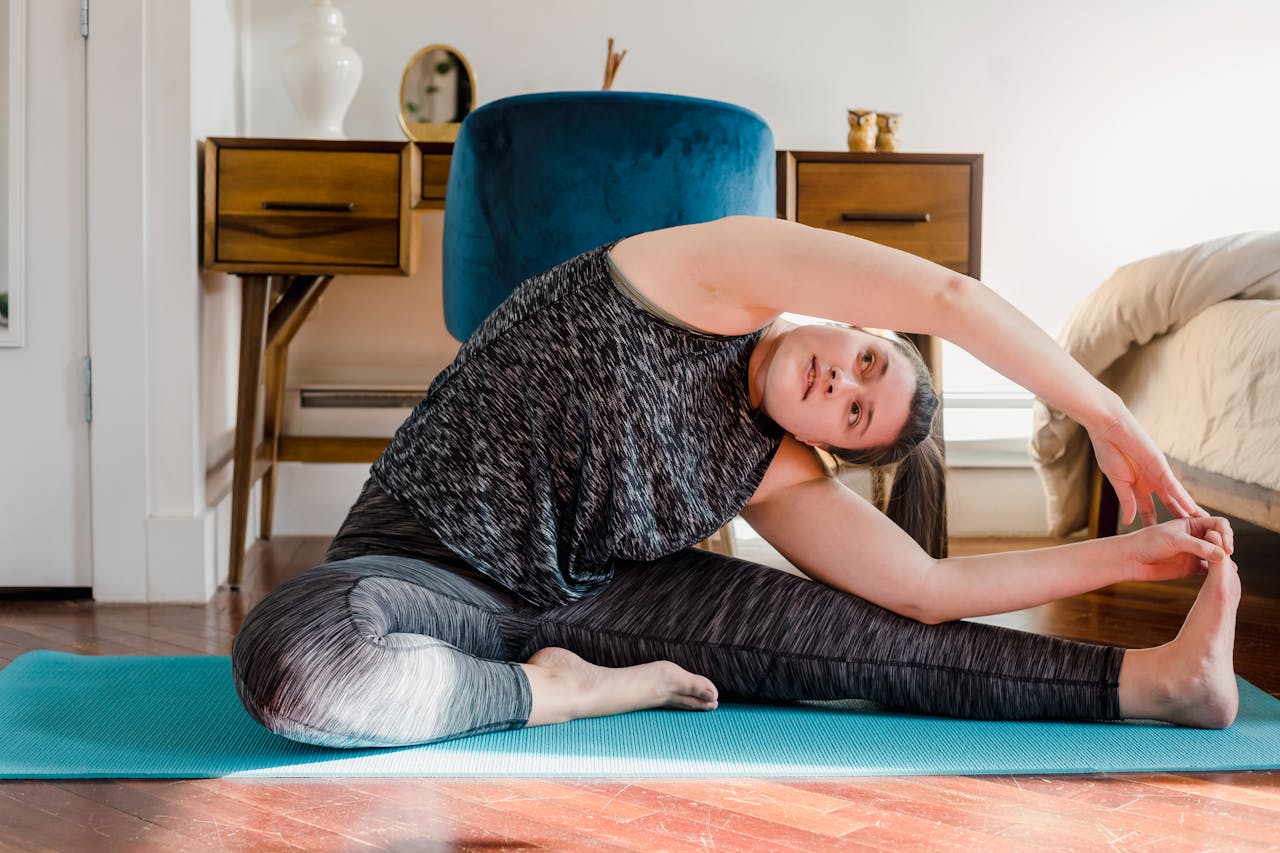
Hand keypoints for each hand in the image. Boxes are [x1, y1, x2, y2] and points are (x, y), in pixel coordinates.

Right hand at [1088, 407, 1206, 526]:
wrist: (1109, 430)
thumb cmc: (1109, 451)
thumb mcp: (1117, 482)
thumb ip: (1126, 501)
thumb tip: (1129, 522)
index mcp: (1137, 486)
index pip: (1148, 510)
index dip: (1153, 524)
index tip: (1160, 541)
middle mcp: (1151, 482)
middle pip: (1168, 506)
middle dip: (1177, 520)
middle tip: (1190, 537)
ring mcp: (1157, 475)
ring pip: (1176, 497)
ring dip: (1187, 511)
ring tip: (1201, 526)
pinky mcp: (1160, 466)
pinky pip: (1173, 485)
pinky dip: (1182, 497)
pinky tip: (1191, 509)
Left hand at [1124, 516, 1235, 581]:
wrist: (1131, 560)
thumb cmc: (1148, 543)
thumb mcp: (1174, 540)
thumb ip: (1198, 546)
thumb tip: (1223, 556)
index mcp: (1192, 523)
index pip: (1219, 524)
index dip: (1226, 533)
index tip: (1226, 547)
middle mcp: (1196, 536)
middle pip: (1222, 539)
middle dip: (1227, 547)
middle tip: (1226, 558)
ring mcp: (1195, 552)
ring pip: (1218, 555)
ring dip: (1225, 562)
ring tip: (1229, 571)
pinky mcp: (1192, 567)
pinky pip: (1210, 570)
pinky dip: (1217, 573)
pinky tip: (1221, 579)